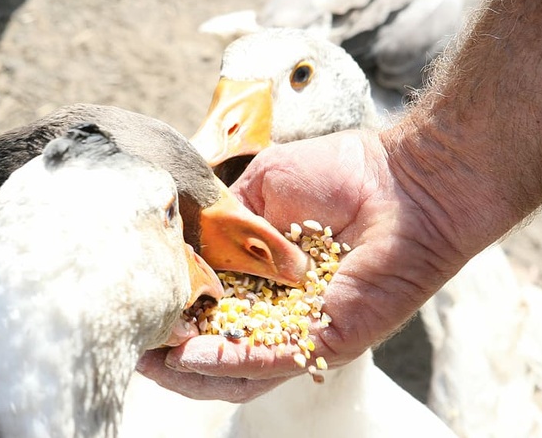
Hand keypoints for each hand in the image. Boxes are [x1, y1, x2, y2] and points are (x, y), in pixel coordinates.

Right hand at [138, 129, 464, 401]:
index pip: (211, 304)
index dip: (175, 311)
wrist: (403, 181)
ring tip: (154, 361)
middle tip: (139, 350)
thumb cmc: (342, 174)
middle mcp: (280, 308)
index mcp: (264, 273)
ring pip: (239, 369)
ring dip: (191, 369)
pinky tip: (191, 355)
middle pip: (219, 347)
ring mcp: (301, 328)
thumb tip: (188, 245)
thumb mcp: (264, 187)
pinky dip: (229, 361)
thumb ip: (226, 220)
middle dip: (173, 354)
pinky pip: (271, 359)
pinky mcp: (326, 339)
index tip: (139, 308)